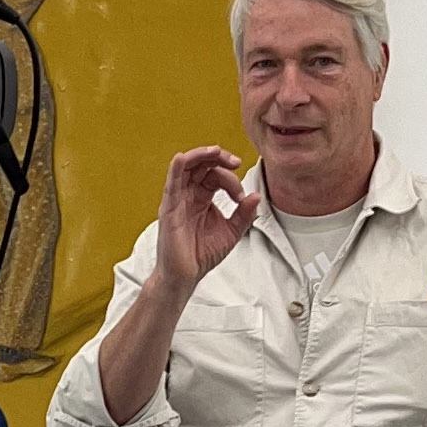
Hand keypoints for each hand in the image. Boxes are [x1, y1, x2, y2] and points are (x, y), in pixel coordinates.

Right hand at [151, 146, 257, 299]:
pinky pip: (171, 184)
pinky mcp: (169, 208)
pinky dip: (175, 169)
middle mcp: (189, 195)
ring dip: (201, 155)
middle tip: (236, 162)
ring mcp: (178, 200)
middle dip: (219, 158)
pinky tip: (181, 158)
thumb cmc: (202, 255)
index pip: (216, 176)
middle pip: (202, 165)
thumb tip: (256, 195)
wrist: (185, 276)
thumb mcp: (232, 232)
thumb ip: (244, 214)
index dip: (232, 181)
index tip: (242, 198)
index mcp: (202, 198)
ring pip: (186, 167)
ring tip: (217, 151)